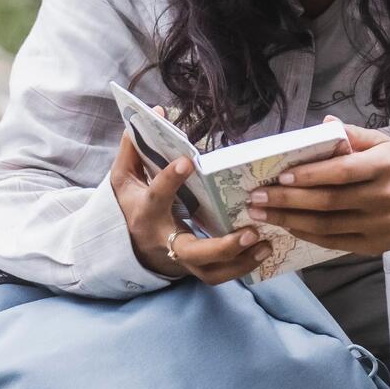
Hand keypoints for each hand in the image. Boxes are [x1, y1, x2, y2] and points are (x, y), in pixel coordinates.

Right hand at [110, 105, 271, 284]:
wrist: (130, 244)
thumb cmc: (133, 203)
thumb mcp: (124, 177)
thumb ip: (135, 147)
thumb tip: (158, 112)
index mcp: (146, 212)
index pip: (157, 197)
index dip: (170, 180)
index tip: (188, 161)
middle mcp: (164, 240)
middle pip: (191, 252)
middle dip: (221, 246)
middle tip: (250, 231)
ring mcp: (182, 260)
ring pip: (210, 273)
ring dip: (239, 262)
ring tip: (264, 244)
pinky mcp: (197, 268)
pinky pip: (220, 276)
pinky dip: (243, 268)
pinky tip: (265, 249)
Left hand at [247, 117, 389, 260]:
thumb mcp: (382, 144)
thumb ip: (353, 135)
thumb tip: (325, 124)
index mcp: (387, 167)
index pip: (343, 172)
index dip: (310, 175)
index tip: (280, 175)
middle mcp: (386, 198)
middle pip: (329, 201)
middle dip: (288, 199)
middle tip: (257, 197)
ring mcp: (381, 225)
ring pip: (327, 225)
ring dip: (289, 220)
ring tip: (262, 214)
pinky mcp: (374, 246)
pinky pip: (334, 242)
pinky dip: (307, 234)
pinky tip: (287, 225)